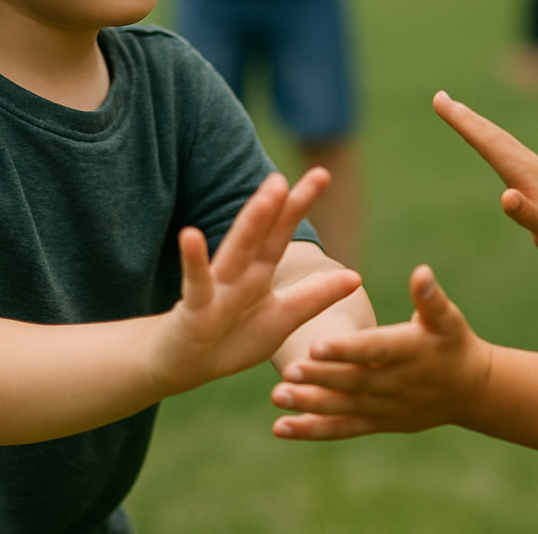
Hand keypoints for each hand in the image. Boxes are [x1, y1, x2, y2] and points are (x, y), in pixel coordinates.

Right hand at [147, 169, 362, 395]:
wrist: (181, 364)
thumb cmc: (231, 339)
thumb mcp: (279, 320)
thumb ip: (311, 298)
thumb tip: (356, 277)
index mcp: (259, 273)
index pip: (282, 233)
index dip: (300, 205)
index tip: (323, 174)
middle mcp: (239, 273)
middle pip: (266, 234)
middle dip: (288, 204)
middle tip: (317, 174)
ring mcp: (217, 288)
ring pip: (238, 250)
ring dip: (253, 221)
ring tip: (270, 193)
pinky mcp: (195, 309)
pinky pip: (197, 283)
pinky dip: (194, 260)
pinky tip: (190, 234)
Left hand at [271, 264, 490, 438]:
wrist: (470, 389)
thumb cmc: (452, 342)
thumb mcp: (447, 318)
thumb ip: (430, 298)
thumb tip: (422, 271)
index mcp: (409, 352)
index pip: (374, 350)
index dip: (346, 349)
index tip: (316, 345)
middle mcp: (395, 383)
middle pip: (352, 381)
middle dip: (319, 378)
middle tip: (287, 371)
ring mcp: (384, 407)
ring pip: (343, 408)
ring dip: (309, 405)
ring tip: (277, 397)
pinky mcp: (377, 423)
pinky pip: (342, 429)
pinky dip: (313, 430)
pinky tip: (282, 428)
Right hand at [433, 90, 537, 262]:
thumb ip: (527, 214)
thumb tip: (506, 197)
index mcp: (523, 171)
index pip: (486, 141)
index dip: (462, 122)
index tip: (441, 101)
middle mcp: (524, 162)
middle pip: (489, 133)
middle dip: (463, 116)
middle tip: (440, 98)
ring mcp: (527, 166)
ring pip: (496, 137)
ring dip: (474, 123)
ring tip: (455, 110)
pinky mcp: (528, 173)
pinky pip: (500, 147)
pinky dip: (485, 136)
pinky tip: (482, 137)